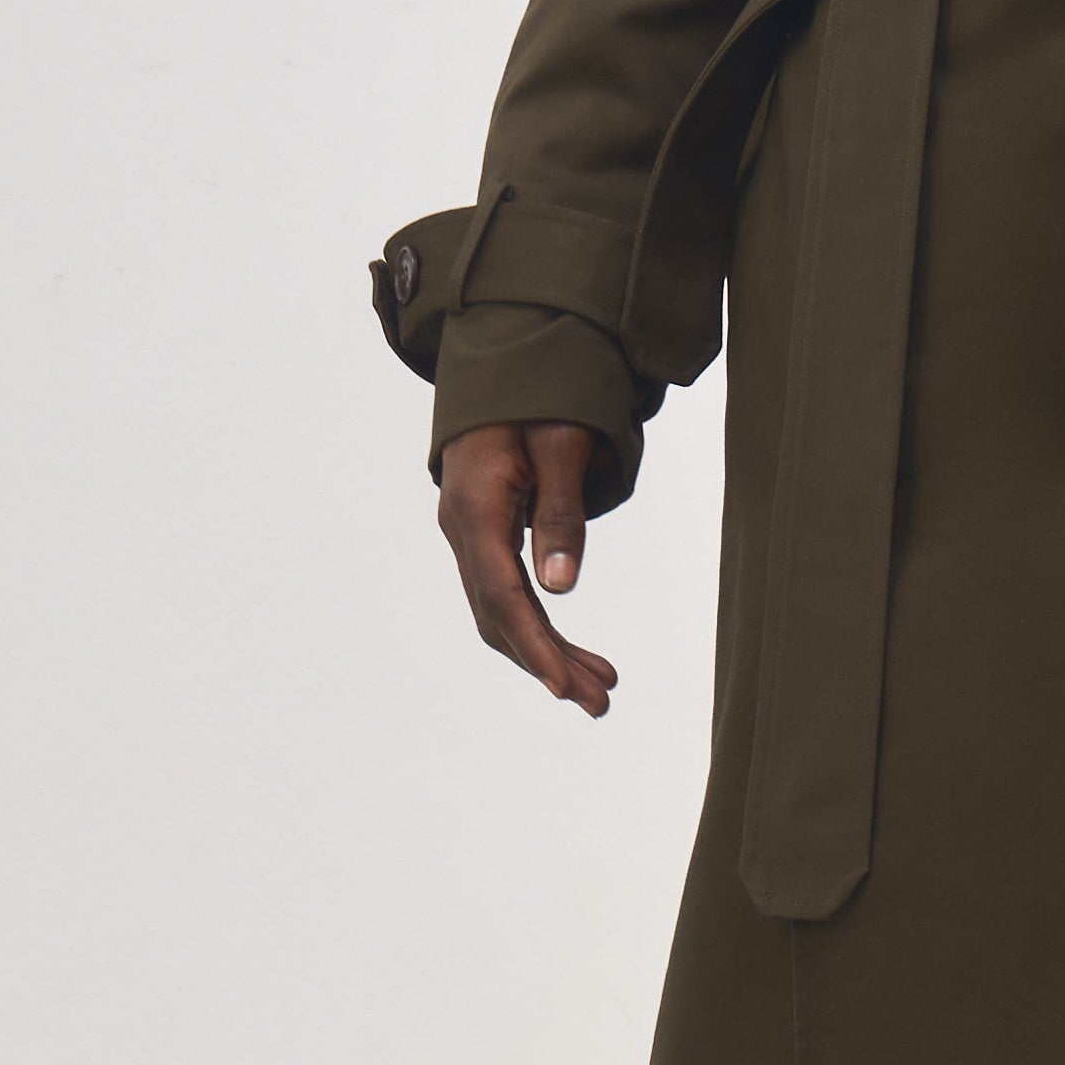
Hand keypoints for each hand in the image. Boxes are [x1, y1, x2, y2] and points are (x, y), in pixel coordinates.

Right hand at [437, 420, 618, 715]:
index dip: (533, 644)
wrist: (507, 362)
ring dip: (548, 652)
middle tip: (601, 702)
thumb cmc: (540, 394)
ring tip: (600, 688)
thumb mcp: (562, 444)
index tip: (563, 687)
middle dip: (548, 662)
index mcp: (476, 505)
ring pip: (503, 611)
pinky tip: (572, 653)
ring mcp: (470, 534)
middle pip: (500, 614)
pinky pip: (508, 592)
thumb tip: (561, 587)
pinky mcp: (486, 536)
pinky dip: (541, 626)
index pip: (501, 592)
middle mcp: (463, 527)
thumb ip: (560, 511)